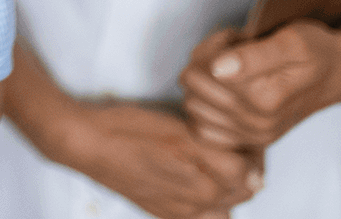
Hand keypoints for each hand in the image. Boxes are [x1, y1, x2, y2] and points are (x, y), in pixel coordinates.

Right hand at [55, 99, 262, 218]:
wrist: (85, 144)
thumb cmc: (129, 131)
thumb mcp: (177, 132)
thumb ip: (221, 158)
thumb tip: (256, 178)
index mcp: (204, 184)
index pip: (252, 175)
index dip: (251, 150)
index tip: (242, 134)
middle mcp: (195, 205)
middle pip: (241, 193)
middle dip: (244, 170)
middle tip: (230, 143)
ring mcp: (178, 212)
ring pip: (223, 208)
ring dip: (227, 188)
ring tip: (213, 163)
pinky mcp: (161, 212)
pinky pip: (197, 216)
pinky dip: (205, 202)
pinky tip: (192, 179)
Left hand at [179, 23, 340, 150]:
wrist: (337, 74)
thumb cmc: (316, 51)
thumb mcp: (293, 41)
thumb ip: (254, 55)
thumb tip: (218, 69)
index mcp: (265, 100)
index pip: (204, 68)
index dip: (214, 44)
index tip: (236, 36)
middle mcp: (257, 124)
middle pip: (193, 85)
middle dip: (205, 59)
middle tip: (231, 49)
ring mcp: (252, 136)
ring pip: (193, 104)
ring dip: (204, 81)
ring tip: (229, 68)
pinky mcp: (248, 141)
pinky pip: (203, 129)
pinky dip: (204, 108)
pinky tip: (222, 91)